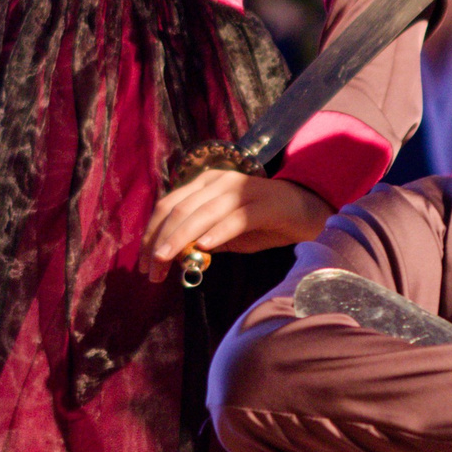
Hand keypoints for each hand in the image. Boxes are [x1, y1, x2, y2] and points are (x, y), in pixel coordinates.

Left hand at [139, 170, 333, 280]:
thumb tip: (174, 256)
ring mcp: (243, 190)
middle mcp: (220, 181)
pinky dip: (217, 232)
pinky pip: (235, 218)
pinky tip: (204, 248)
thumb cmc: (263, 223)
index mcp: (206, 183)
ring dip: (180, 238)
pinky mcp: (263, 204)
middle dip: (161, 241)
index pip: (169, 205)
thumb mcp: (226, 234)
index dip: (151, 233)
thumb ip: (202, 239)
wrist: (307, 212)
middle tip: (152, 270)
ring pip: (202, 213)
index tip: (144, 263)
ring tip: (167, 260)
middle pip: (180, 209)